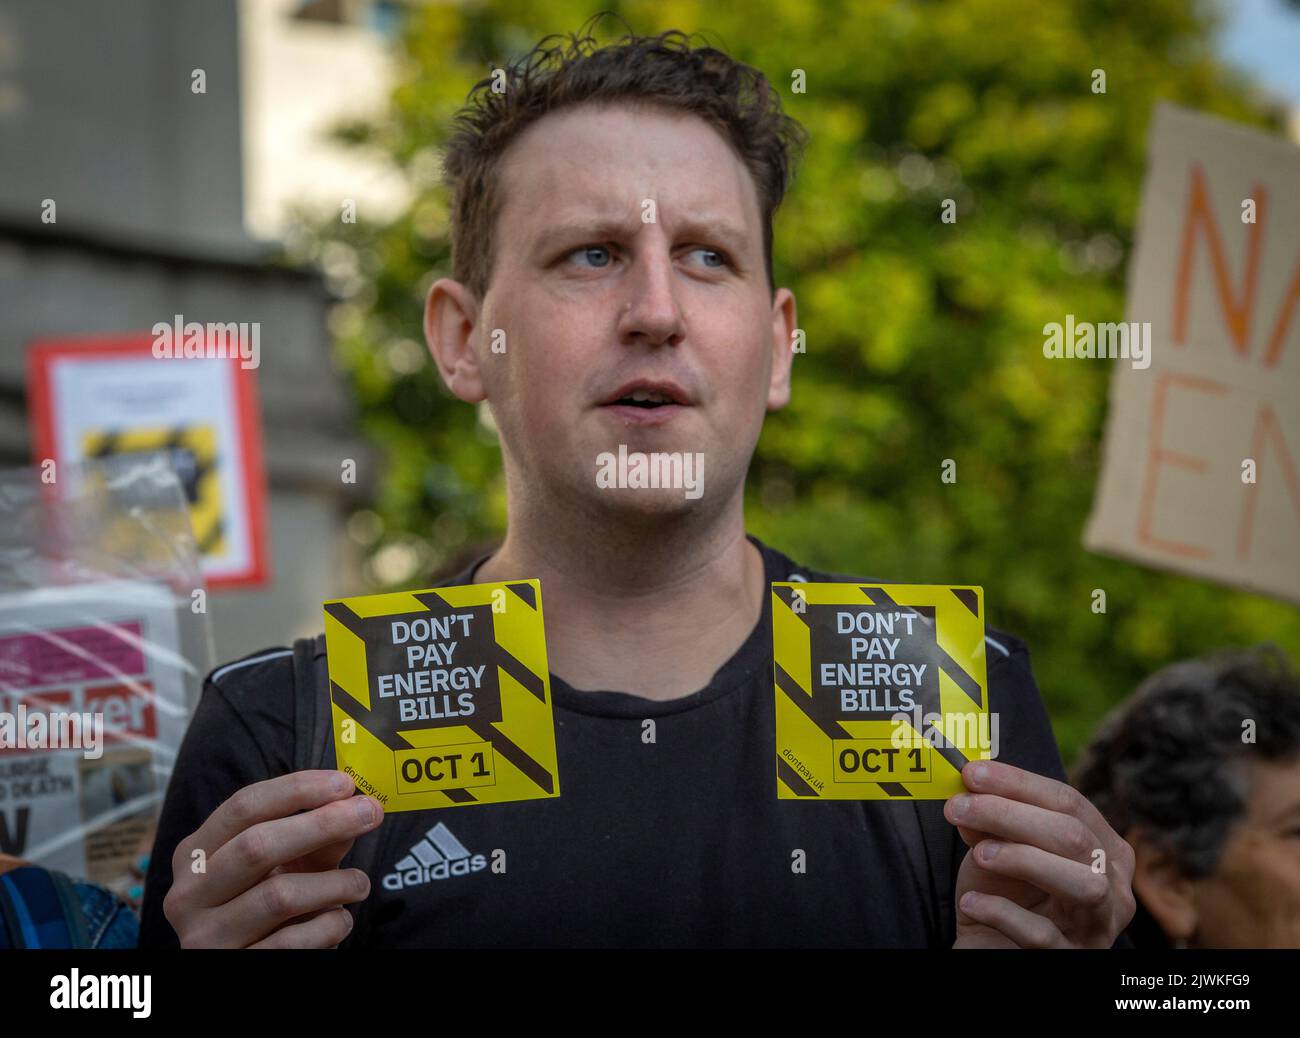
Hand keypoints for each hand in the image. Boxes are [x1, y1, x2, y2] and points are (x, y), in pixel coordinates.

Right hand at [163, 770, 382, 947]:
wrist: (247, 967)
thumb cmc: (266, 909)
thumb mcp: (286, 867)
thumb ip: (315, 840)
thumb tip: (354, 807)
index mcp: (194, 855)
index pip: (243, 807)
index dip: (297, 789)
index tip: (345, 784)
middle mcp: (189, 895)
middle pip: (256, 846)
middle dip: (323, 824)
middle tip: (370, 813)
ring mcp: (205, 938)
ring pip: (279, 897)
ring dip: (334, 884)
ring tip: (359, 884)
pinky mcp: (235, 968)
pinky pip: (293, 942)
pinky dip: (329, 925)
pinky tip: (341, 919)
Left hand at [947, 760, 1135, 947]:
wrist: (995, 948)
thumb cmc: (1006, 896)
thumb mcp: (1000, 852)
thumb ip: (992, 823)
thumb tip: (970, 792)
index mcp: (1104, 849)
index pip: (1070, 803)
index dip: (1019, 783)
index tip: (971, 773)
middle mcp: (1113, 887)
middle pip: (1074, 837)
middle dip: (1010, 815)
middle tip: (958, 807)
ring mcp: (1098, 926)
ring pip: (1082, 884)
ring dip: (1024, 859)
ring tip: (979, 854)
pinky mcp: (1072, 959)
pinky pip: (1043, 934)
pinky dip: (1003, 912)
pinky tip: (970, 903)